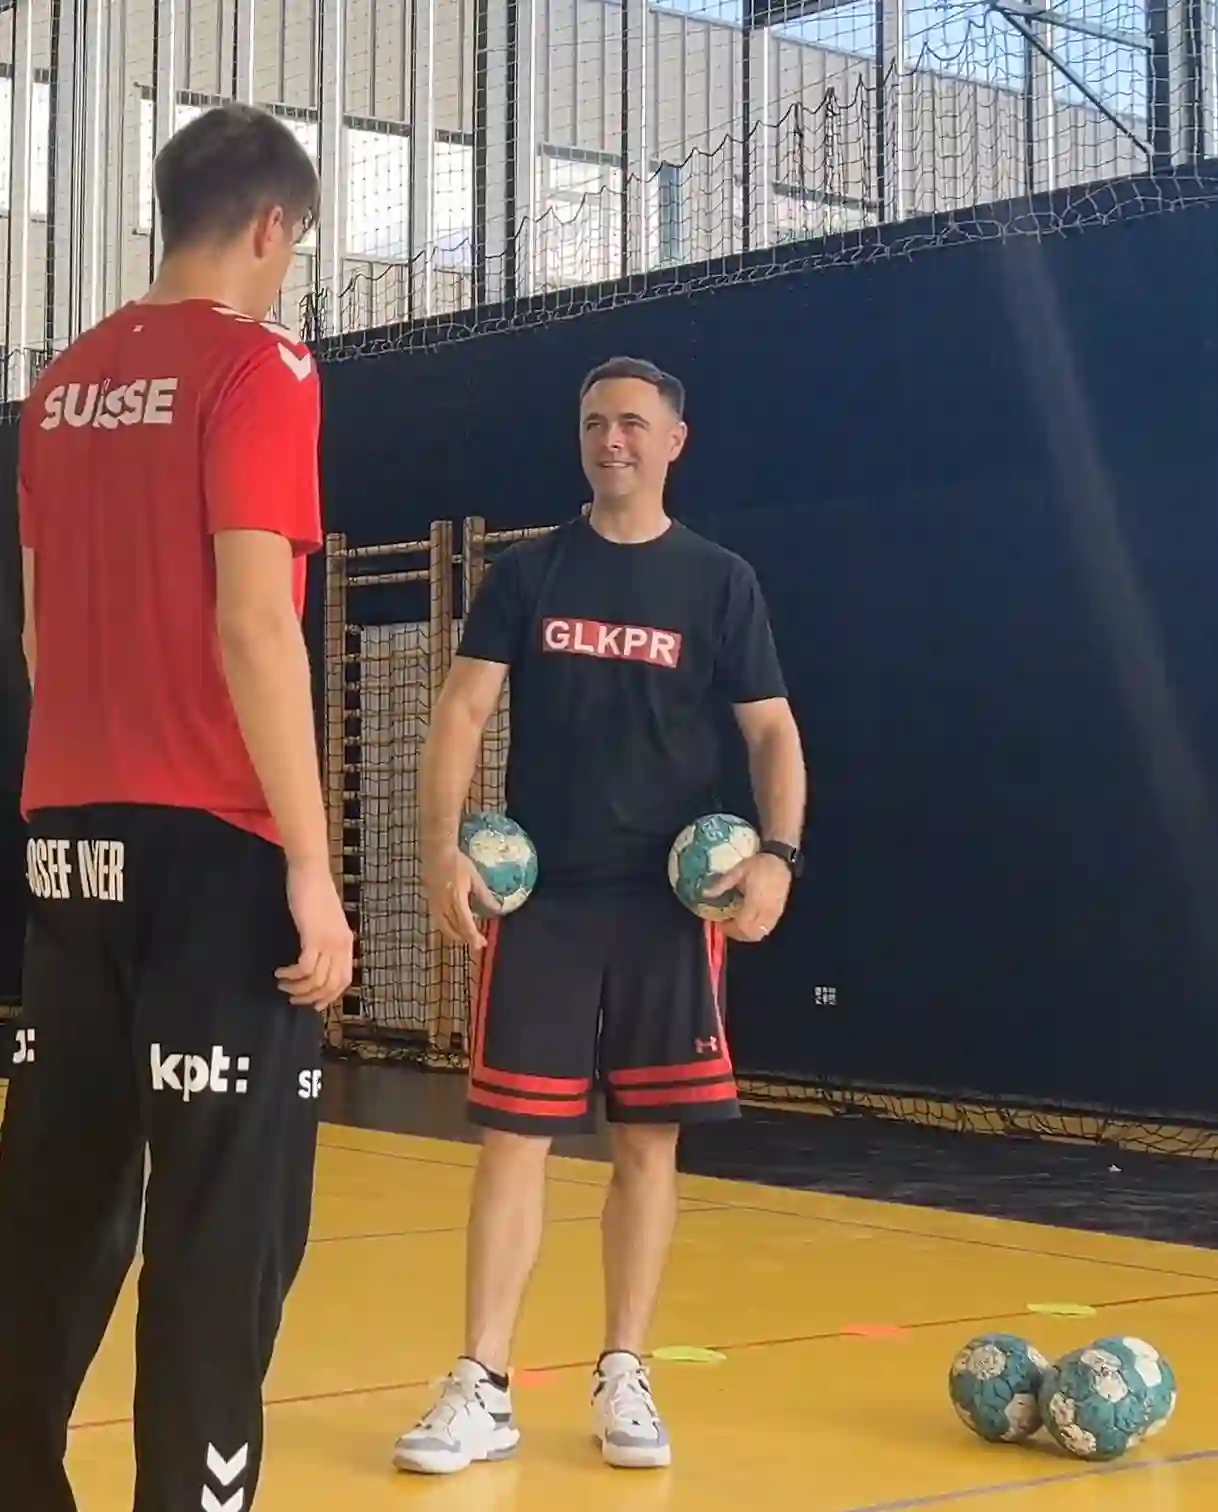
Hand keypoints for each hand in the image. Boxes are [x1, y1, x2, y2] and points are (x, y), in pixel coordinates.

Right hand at [277, 859, 354, 1009]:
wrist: (311, 873)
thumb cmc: (316, 894)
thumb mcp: (328, 922)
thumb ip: (328, 941)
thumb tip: (319, 961)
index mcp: (347, 943)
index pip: (344, 981)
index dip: (329, 997)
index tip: (313, 1005)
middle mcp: (342, 946)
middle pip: (331, 986)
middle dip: (310, 998)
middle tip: (292, 998)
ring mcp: (329, 942)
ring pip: (317, 980)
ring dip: (297, 988)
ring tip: (282, 984)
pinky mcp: (314, 937)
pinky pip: (305, 968)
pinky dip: (292, 975)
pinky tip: (280, 972)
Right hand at [424, 847, 497, 951]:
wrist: (437, 853)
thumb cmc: (458, 863)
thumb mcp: (475, 878)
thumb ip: (485, 895)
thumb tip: (497, 909)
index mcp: (457, 899)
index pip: (465, 923)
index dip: (473, 936)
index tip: (481, 944)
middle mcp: (444, 905)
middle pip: (455, 929)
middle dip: (467, 939)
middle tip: (478, 943)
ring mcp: (435, 905)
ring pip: (444, 928)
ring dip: (456, 936)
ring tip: (467, 938)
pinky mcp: (430, 902)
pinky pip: (438, 921)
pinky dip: (447, 928)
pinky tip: (454, 928)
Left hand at [706, 851, 791, 943]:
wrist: (781, 861)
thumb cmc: (759, 865)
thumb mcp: (738, 870)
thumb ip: (722, 884)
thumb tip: (705, 893)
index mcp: (755, 902)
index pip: (741, 925)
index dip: (729, 928)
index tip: (719, 923)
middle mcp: (765, 912)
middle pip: (750, 934)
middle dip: (736, 934)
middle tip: (725, 925)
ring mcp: (774, 914)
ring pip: (760, 934)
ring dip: (746, 934)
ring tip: (736, 924)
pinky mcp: (778, 913)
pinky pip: (767, 929)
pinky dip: (755, 930)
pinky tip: (748, 922)